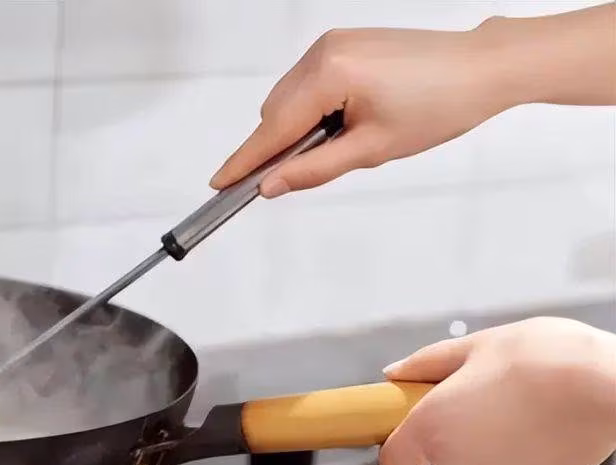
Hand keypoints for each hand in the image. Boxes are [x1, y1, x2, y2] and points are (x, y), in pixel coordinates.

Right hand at [210, 25, 505, 194]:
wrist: (481, 68)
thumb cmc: (440, 105)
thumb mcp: (372, 149)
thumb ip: (314, 169)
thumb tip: (271, 185)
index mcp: (330, 73)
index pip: (273, 128)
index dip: (245, 160)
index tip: (219, 183)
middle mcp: (323, 51)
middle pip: (275, 112)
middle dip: (278, 147)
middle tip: (294, 178)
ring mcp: (331, 43)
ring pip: (289, 98)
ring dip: (299, 127)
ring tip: (344, 143)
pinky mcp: (342, 43)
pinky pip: (308, 82)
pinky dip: (313, 108)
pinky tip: (344, 122)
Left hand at [378, 317, 615, 464]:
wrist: (612, 387)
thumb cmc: (542, 359)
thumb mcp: (477, 346)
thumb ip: (427, 364)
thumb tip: (393, 374)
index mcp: (433, 429)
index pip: (393, 461)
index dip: (398, 441)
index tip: (409, 420)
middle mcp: (460, 463)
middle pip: (438, 453)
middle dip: (451, 426)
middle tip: (479, 390)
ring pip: (478, 458)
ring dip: (488, 434)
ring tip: (520, 398)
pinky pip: (516, 464)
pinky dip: (523, 446)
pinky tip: (544, 417)